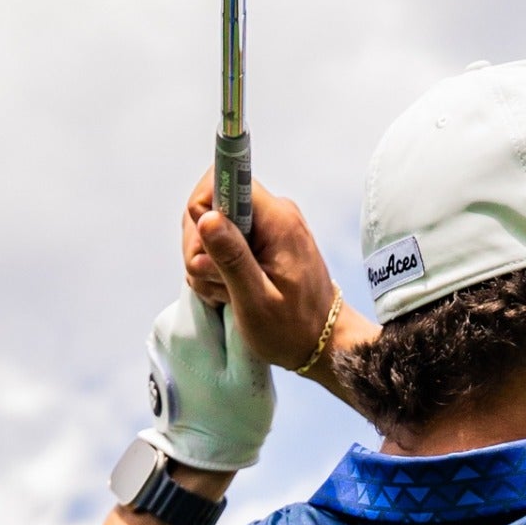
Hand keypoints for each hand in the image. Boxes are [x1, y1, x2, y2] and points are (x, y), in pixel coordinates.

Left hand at [145, 287, 274, 469]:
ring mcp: (163, 335)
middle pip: (206, 287)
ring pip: (202, 306)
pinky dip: (214, 333)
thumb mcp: (250, 375)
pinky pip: (196, 325)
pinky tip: (226, 359)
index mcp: (188, 326)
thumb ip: (245, 324)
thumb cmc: (231, 421)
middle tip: (257, 325)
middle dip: (232, 297)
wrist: (197, 458)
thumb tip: (240, 279)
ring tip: (242, 349)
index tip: (257, 289)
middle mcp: (168, 323)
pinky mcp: (166, 346)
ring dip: (224, 318)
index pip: (211, 270)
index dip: (236, 272)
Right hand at [181, 173, 345, 371]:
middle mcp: (273, 213)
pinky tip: (231, 292)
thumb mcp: (258, 301)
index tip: (212, 254)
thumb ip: (232, 258)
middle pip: (210, 206)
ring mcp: (267, 227)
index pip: (221, 180)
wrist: (323, 344)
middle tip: (220, 284)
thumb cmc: (294, 329)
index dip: (203, 214)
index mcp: (277, 220)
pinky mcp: (262, 242)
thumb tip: (206, 218)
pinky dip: (218, 270)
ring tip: (229, 294)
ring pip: (211, 228)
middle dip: (202, 248)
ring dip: (208, 264)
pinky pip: (223, 243)